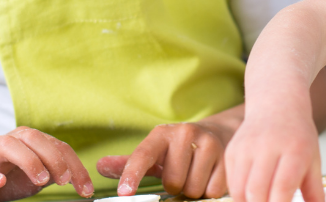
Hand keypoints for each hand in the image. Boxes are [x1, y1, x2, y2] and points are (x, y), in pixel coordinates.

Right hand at [0, 126, 93, 201]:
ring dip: (28, 161)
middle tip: (64, 180)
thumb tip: (77, 176)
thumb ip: (56, 172)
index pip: (58, 147)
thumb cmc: (5, 178)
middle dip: (54, 158)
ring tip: (40, 180)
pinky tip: (0, 181)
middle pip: (35, 138)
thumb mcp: (37, 177)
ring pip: (8, 145)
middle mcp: (11, 141)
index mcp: (30, 142)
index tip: (86, 189)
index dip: (76, 167)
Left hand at [98, 121, 233, 198]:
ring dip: (193, 189)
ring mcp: (208, 143)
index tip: (124, 193)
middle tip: (181, 174)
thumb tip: (99, 166)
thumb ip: (128, 163)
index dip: (132, 175)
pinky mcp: (227, 156)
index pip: (143, 156)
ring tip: (196, 174)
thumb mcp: (154, 153)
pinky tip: (210, 176)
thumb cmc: (177, 150)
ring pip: (193, 188)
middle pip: (172, 181)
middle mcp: (184, 133)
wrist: (218, 133)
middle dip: (175, 186)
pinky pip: (212, 190)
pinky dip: (209, 190)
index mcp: (161, 134)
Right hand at [224, 109, 322, 201]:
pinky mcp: (232, 151)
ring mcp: (246, 148)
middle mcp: (267, 147)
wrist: (276, 104)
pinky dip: (240, 196)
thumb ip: (314, 190)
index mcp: (294, 150)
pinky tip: (252, 197)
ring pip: (239, 190)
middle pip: (256, 192)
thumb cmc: (297, 135)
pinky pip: (231, 183)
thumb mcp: (313, 160)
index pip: (282, 188)